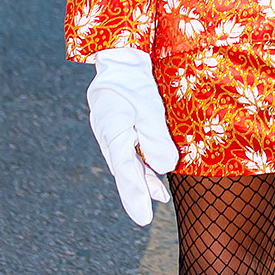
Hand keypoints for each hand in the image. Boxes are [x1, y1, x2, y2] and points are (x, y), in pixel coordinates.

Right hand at [87, 47, 177, 226]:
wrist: (120, 56)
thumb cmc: (135, 78)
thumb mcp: (149, 105)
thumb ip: (155, 137)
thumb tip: (164, 168)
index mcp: (112, 130)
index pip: (126, 170)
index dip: (135, 195)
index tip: (143, 218)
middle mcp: (109, 135)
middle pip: (125, 170)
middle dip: (136, 194)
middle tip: (145, 218)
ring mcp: (113, 132)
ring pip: (128, 162)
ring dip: (143, 180)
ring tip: (159, 198)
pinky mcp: (120, 127)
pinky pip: (131, 152)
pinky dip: (143, 165)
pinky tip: (157, 176)